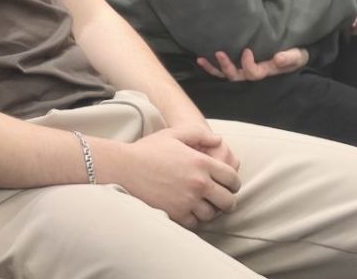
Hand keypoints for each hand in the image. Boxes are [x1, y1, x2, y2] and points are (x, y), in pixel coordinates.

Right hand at [99, 123, 240, 228]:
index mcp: (201, 163)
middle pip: (228, 201)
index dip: (233, 183)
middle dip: (226, 201)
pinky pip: (195, 223)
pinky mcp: (177, 214)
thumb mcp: (172, 134)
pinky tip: (187, 210)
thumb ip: (198, 133)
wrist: (123, 168)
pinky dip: (194, 219)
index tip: (228, 185)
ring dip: (209, 211)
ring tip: (201, 205)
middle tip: (219, 199)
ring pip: (212, 214)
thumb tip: (219, 140)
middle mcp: (199, 183)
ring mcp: (188, 200)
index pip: (232, 179)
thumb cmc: (147, 150)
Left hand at [196, 47, 307, 81]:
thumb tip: (278, 59)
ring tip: (201, 59)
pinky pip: (221, 70)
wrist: (291, 50)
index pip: (253, 73)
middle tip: (219, 53)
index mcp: (265, 72)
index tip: (247, 50)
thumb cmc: (294, 54)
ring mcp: (243, 70)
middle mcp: (251, 73)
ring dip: (213, 68)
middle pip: (236, 76)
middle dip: (227, 66)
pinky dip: (211, 67)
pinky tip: (199, 59)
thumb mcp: (297, 55)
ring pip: (225, 74)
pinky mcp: (237, 64)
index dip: (248, 64)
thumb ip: (290, 57)